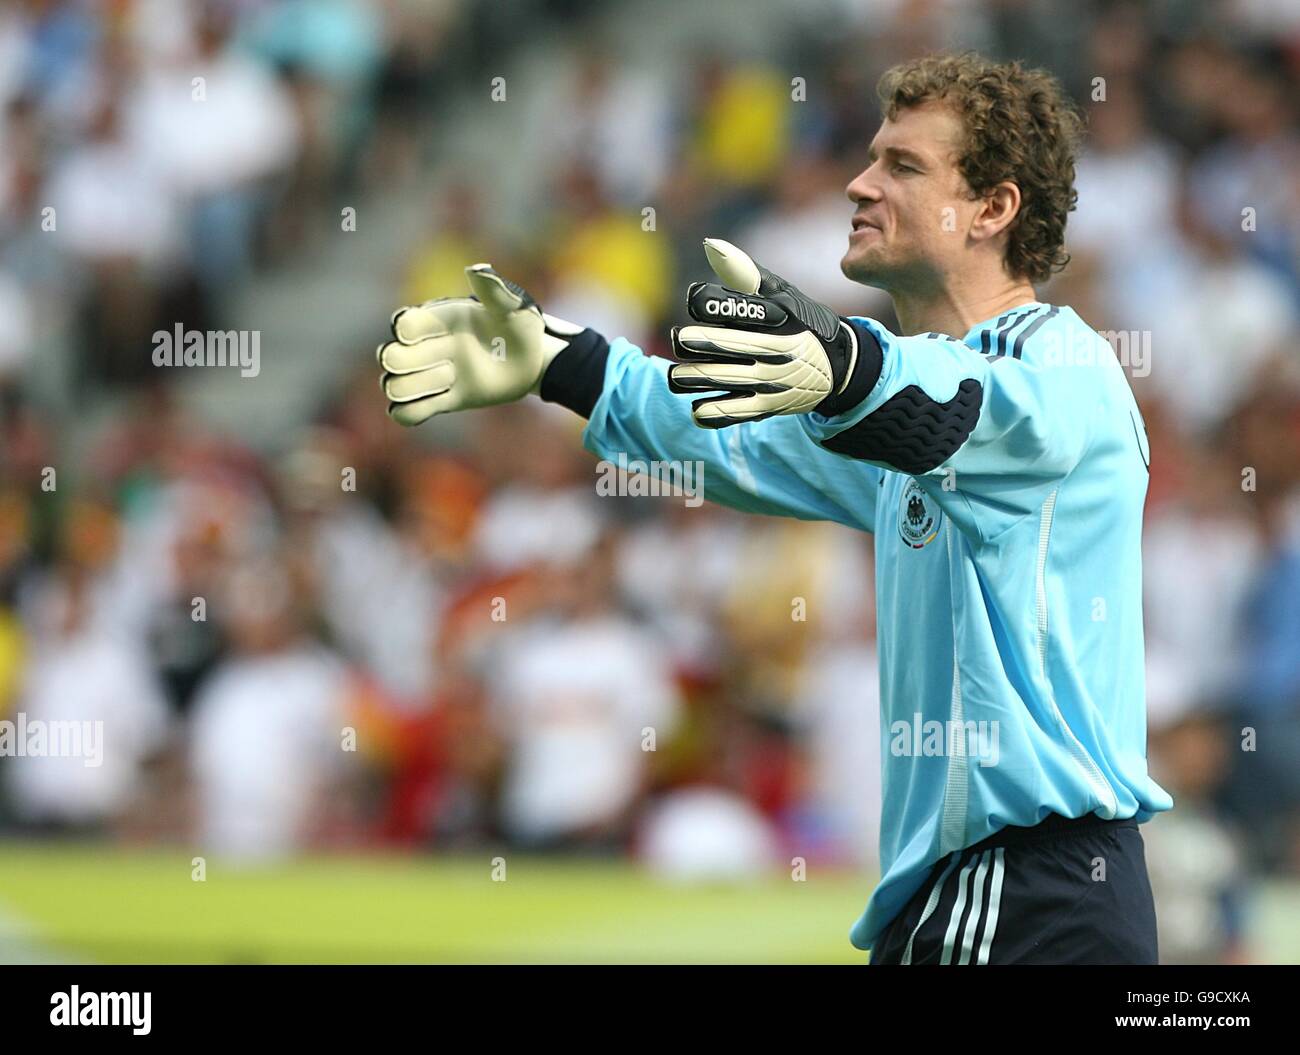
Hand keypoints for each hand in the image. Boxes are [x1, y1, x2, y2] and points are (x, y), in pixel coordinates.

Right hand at [377, 264, 582, 426]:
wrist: (533, 362)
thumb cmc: (521, 328)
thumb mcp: (513, 308)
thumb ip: (494, 291)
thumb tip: (476, 269)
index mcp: (439, 319)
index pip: (401, 323)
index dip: (406, 330)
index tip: (433, 334)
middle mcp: (429, 346)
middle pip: (389, 357)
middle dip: (409, 363)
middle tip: (448, 365)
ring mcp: (433, 375)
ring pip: (393, 387)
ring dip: (415, 389)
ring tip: (449, 382)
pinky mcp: (443, 400)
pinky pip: (406, 413)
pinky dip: (409, 414)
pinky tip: (433, 405)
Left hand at [668, 239, 859, 427]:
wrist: (840, 367)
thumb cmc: (800, 322)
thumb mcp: (782, 293)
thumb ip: (744, 272)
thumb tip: (710, 246)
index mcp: (776, 315)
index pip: (737, 307)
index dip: (708, 303)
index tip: (694, 301)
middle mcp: (774, 347)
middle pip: (725, 344)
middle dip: (695, 343)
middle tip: (677, 340)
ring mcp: (771, 378)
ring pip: (724, 378)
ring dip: (693, 379)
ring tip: (676, 377)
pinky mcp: (769, 405)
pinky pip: (736, 412)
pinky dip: (712, 413)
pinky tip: (696, 409)